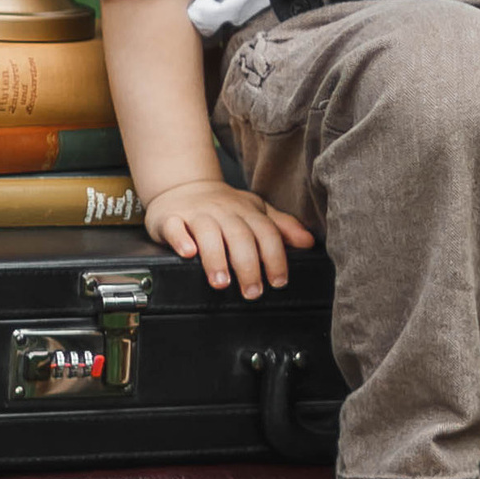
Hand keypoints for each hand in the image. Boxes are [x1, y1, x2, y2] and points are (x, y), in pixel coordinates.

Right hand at [141, 180, 313, 295]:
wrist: (183, 187)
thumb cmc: (224, 207)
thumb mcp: (255, 211)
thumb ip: (282, 227)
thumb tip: (309, 242)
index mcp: (247, 212)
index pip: (266, 232)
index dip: (275, 257)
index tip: (279, 281)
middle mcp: (224, 211)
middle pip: (239, 236)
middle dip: (248, 265)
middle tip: (252, 291)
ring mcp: (196, 214)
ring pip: (208, 233)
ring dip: (216, 257)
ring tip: (221, 282)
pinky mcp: (170, 218)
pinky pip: (175, 227)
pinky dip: (181, 239)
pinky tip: (188, 253)